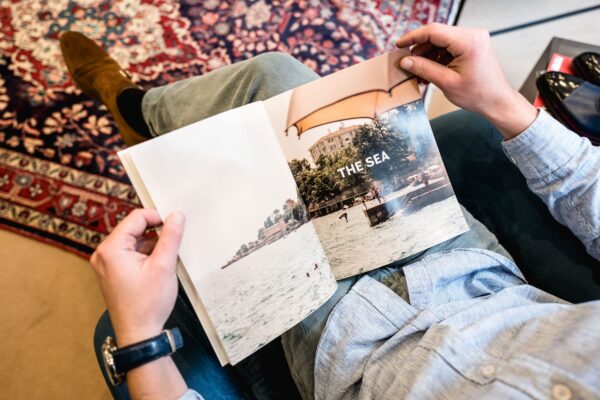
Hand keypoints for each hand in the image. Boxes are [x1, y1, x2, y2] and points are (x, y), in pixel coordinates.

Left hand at [91, 209, 184, 346]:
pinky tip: (158, 268)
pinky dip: (145, 255)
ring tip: (165, 261)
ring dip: (151, 245)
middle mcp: (104, 254)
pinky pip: (130, 254)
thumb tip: (176, 215)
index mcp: (111, 249)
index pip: (136, 218)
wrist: (139, 334)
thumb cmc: (147, 304)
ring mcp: (106, 264)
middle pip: (134, 229)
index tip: (175, 223)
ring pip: (134, 241)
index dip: (157, 216)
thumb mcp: (163, 266)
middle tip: (173, 243)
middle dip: (155, 233)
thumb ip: (170, 236)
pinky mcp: (112, 272)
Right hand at [396, 23, 536, 138]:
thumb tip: (405, 61)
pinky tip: (428, 71)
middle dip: (419, 48)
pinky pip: (449, 46)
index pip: (433, 31)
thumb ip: (424, 69)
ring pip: (441, 41)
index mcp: (468, 41)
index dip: (413, 37)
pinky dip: (437, 57)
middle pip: (437, 34)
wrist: (497, 101)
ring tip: (417, 71)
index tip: (399, 45)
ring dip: (427, 54)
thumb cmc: (478, 94)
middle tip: (406, 62)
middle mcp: (472, 35)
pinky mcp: (472, 45)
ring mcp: (473, 39)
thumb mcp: (446, 82)